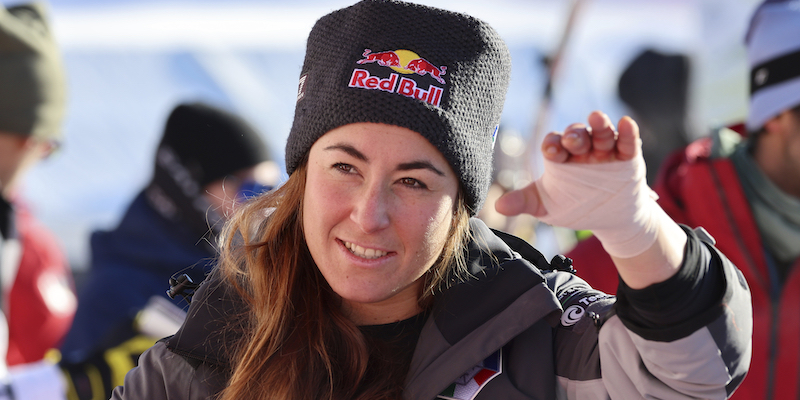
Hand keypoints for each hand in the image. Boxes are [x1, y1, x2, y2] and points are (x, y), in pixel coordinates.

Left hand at [495, 110, 684, 287]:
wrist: (609, 220)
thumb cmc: (574, 206)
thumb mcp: (546, 206)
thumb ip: (524, 202)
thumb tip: (497, 207)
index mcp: (561, 156)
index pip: (553, 144)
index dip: (552, 145)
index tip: (551, 150)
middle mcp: (582, 149)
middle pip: (576, 135)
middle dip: (574, 135)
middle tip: (571, 139)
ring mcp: (605, 151)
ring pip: (601, 133)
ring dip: (599, 125)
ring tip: (596, 117)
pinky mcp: (628, 157)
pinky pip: (628, 142)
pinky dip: (627, 132)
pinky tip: (626, 123)